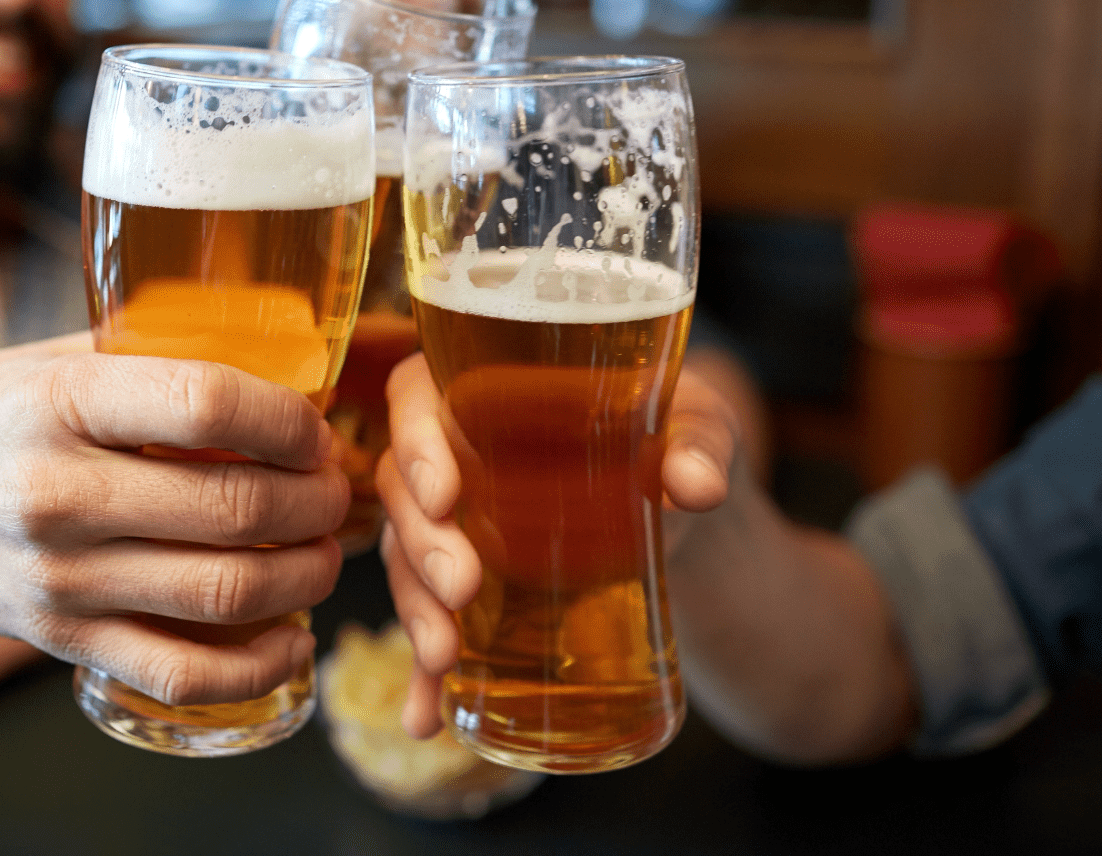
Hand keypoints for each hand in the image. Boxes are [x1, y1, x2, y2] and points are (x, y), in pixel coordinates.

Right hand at [0, 338, 349, 708]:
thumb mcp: (47, 361)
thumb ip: (144, 355)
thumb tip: (269, 349)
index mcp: (61, 404)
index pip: (206, 403)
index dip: (288, 418)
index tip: (315, 427)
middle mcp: (58, 494)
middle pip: (233, 504)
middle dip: (315, 499)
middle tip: (335, 488)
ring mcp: (60, 578)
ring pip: (223, 592)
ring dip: (304, 575)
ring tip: (324, 552)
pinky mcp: (60, 641)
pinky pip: (180, 671)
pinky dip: (256, 666)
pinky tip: (291, 639)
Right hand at [376, 354, 737, 737]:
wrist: (689, 512)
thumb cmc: (677, 439)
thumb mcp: (700, 426)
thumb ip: (701, 445)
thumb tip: (696, 485)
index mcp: (489, 387)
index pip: (417, 394)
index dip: (415, 441)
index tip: (446, 494)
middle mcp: (457, 452)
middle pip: (404, 488)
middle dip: (421, 543)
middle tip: (463, 585)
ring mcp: (458, 525)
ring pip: (407, 559)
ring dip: (415, 609)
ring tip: (443, 656)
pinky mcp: (472, 589)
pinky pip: (433, 625)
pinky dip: (425, 677)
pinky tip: (428, 718)